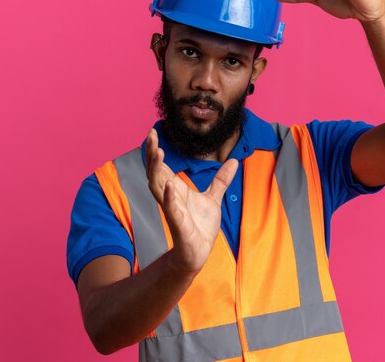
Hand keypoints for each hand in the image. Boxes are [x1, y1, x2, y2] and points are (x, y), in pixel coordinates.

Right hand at [145, 129, 237, 274]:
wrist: (199, 253)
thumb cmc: (201, 226)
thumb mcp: (214, 198)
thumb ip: (221, 180)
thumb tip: (234, 161)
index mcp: (175, 189)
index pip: (161, 166)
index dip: (155, 150)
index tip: (153, 132)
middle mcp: (169, 197)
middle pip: (155, 172)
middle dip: (152, 154)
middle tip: (151, 135)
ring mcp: (172, 210)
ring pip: (158, 187)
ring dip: (156, 170)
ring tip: (158, 153)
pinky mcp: (178, 224)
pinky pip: (171, 209)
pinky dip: (169, 197)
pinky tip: (170, 185)